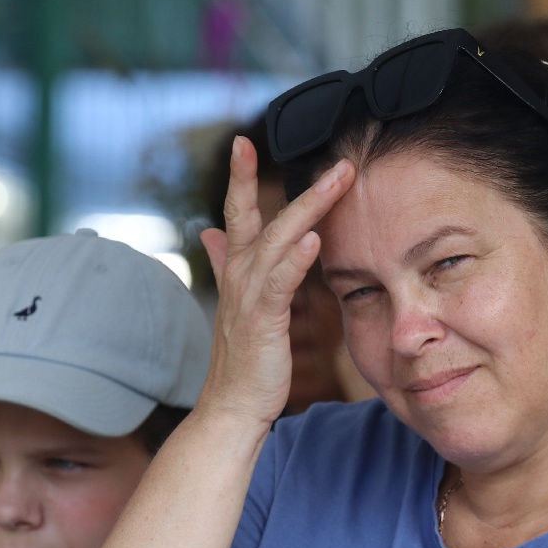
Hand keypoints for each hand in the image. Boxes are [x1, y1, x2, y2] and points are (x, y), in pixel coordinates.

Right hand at [198, 137, 352, 427]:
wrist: (232, 405)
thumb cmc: (243, 357)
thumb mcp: (238, 302)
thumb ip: (225, 262)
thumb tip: (210, 232)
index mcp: (237, 269)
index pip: (239, 212)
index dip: (240, 177)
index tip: (243, 142)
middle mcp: (240, 275)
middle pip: (263, 216)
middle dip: (293, 183)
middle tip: (331, 158)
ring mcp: (249, 296)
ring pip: (279, 240)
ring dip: (309, 208)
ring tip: (336, 182)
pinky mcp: (263, 320)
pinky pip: (280, 283)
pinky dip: (296, 259)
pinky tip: (314, 240)